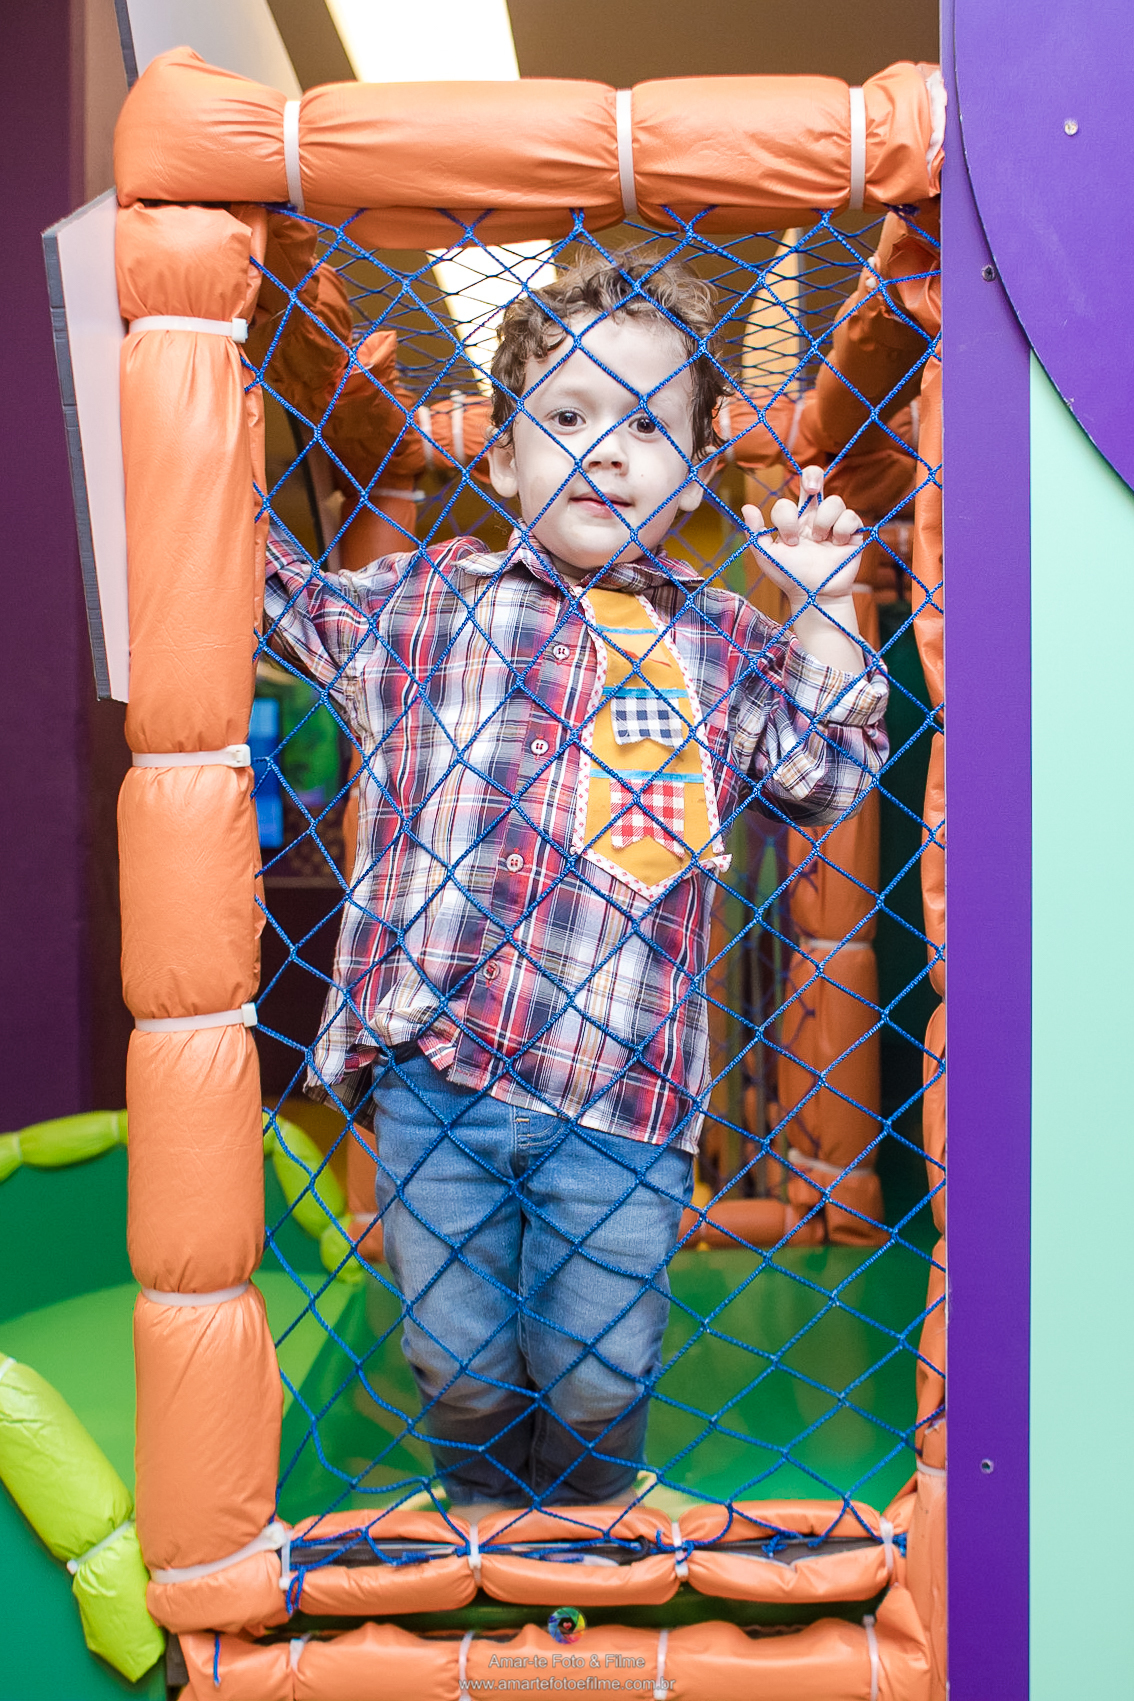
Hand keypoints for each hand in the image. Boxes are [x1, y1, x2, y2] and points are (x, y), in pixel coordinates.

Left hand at [742, 466, 863, 609]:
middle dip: (812, 476)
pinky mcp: (852, 533)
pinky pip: (851, 516)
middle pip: (814, 479)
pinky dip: (841, 530)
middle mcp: (814, 517)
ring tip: (821, 540)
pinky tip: (837, 545)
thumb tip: (746, 507)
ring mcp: (833, 523)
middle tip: (811, 490)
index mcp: (793, 520)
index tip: (789, 540)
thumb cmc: (790, 576)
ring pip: (835, 500)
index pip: (787, 502)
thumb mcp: (767, 556)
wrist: (814, 596)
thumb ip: (756, 532)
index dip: (786, 517)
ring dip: (824, 521)